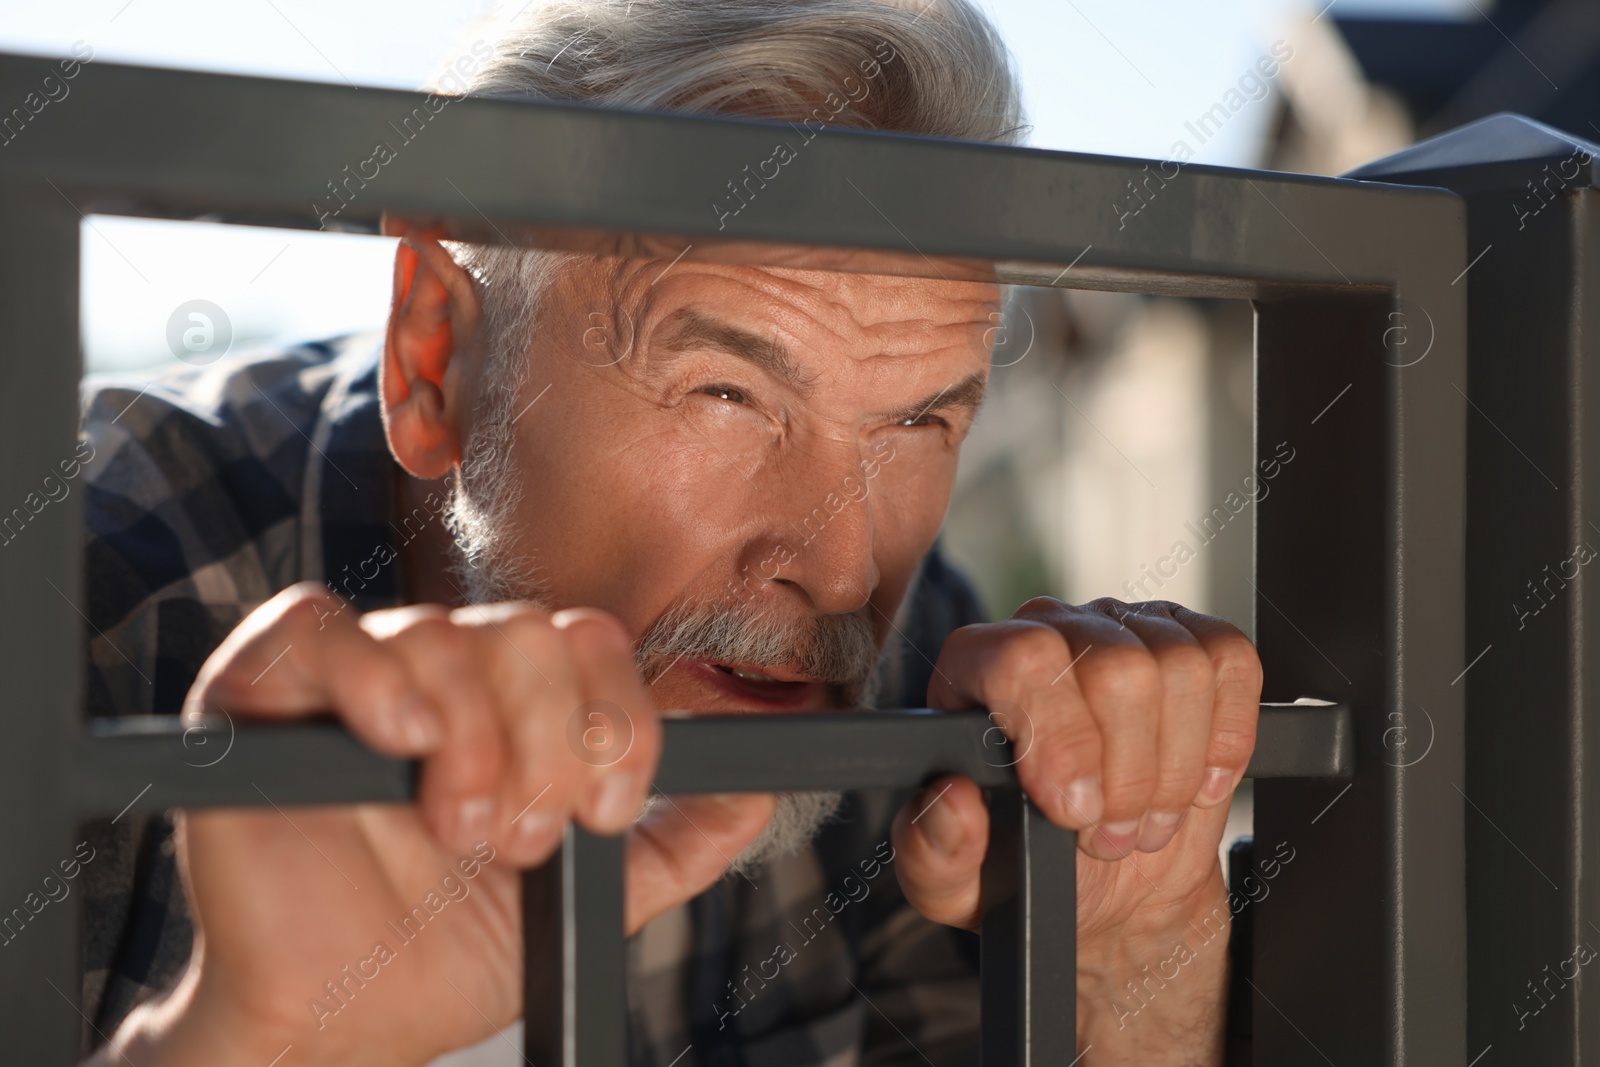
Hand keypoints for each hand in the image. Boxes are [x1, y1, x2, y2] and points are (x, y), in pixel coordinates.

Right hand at [116, 582, 774, 1066]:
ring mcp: (351, 676)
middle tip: (523, 840)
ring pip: (442, 634)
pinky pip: (313, 626)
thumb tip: (763, 792)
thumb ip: (678, 845)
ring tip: (460, 829)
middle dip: (547, 744)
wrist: (334, 1029)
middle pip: (530, 631)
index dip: (618, 717)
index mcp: (517, 703)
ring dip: (474, 739)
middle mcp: (442, 673)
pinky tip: (405, 741)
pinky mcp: (257, 692)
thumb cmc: (444, 958)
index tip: (610, 811)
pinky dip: (369, 673)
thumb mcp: (590, 902)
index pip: (591, 643)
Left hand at [888, 597, 1260, 1060]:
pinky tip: (1194, 785)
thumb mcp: (955, 887)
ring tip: (1143, 820)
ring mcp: (1123, 629)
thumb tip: (950, 797)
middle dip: (1127, 774)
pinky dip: (1225, 738)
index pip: (1022, 658)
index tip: (1070, 811)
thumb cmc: (1018, 870)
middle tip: (1108, 834)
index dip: (1059, 735)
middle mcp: (1048, 631)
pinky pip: (1231, 662)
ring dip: (1173, 769)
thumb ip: (934, 850)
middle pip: (1115, 666)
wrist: (1102, 885)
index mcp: (975, 669)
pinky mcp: (1191, 642)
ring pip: (1179, 667)